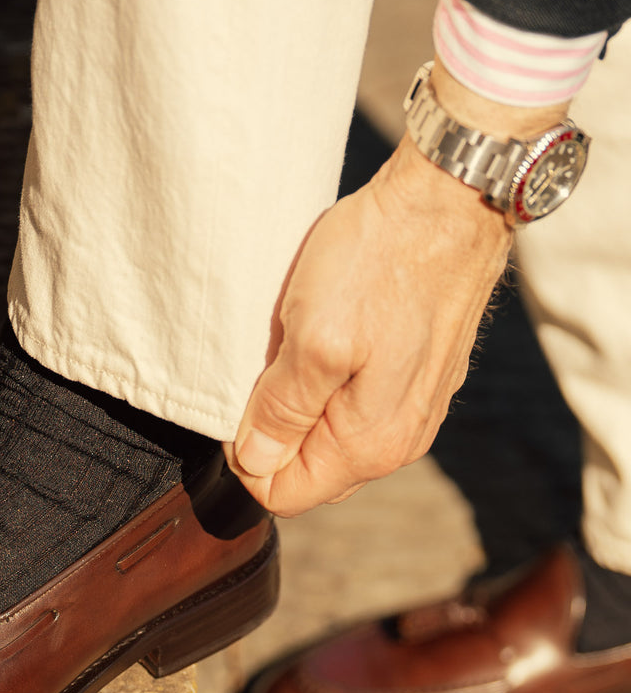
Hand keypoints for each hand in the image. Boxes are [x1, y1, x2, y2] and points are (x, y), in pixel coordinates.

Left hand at [225, 61, 570, 517]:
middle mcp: (398, 441)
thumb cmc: (379, 262)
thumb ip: (282, 411)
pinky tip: (326, 332)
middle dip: (273, 431)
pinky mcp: (417, 376)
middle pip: (307, 469)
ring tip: (299, 342)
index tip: (241, 401)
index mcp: (370, 445)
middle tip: (269, 365)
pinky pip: (353, 403)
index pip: (284, 494)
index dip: (246, 456)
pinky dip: (327, 377)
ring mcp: (413, 409)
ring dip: (299, 399)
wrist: (450, 198)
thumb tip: (254, 463)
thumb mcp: (311, 339)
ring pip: (328, 434)